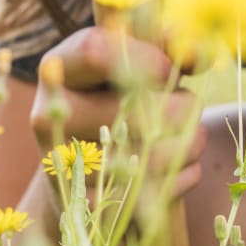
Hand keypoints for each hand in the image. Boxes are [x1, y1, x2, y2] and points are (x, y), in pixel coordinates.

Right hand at [30, 26, 205, 198]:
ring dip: (192, 143)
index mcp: (60, 67)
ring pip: (156, 153)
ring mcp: (65, 162)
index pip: (96, 52)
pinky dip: (183, 176)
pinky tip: (181, 166)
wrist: (88, 164)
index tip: (168, 70)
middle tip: (191, 105)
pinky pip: (157, 189)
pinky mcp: (87, 202)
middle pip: (139, 107)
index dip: (147, 60)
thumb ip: (168, 44)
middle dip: (185, 106)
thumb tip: (192, 51)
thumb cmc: (120, 94)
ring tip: (193, 136)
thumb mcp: (137, 58)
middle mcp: (52, 113)